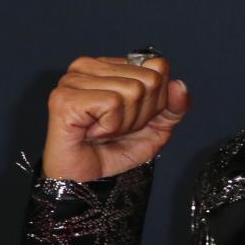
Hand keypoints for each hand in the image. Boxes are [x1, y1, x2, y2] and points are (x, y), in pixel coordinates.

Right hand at [41, 55, 189, 181]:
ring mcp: (73, 80)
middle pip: (149, 79)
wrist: (87, 179)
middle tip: (115, 128)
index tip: (132, 117)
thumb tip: (179, 85)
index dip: (156, 100)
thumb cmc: (114, 150)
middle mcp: (88, 66)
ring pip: (132, 90)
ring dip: (124, 123)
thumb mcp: (157, 127)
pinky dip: (110, 126)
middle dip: (140, 114)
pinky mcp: (64, 98)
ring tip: (102, 131)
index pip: (158, 66)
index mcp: (108, 65)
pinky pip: (112, 103)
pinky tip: (92, 133)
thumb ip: (175, 106)